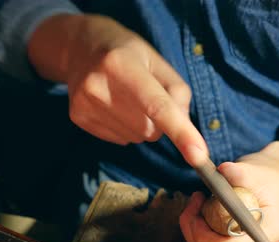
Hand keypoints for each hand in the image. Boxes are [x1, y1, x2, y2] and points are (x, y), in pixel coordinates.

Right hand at [28, 14, 207, 165]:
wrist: (80, 48)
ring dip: (141, 125)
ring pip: (136, 138)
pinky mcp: (78, 117)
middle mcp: (98, 85)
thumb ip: (178, 93)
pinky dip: (125, 128)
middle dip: (157, 121)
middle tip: (144, 96)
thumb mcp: (158, 62)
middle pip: (150, 129)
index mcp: (122, 64)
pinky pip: (120, 140)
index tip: (199, 156)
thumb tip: (185, 128)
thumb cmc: (129, 55)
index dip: (181, 131)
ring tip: (126, 98)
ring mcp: (85, 103)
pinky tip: (114, 106)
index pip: (158, 105)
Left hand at [180, 146, 278, 241]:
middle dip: (197, 231)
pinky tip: (202, 207)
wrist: (278, 179)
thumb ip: (241, 172)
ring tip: (199, 200)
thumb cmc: (270, 176)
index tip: (198, 211)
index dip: (210, 239)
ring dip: (196, 227)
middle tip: (195, 201)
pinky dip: (201, 227)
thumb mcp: (257, 170)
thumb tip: (224, 170)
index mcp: (273, 230)